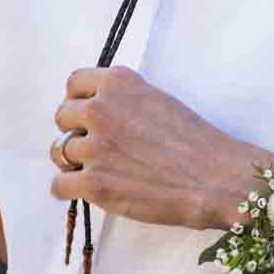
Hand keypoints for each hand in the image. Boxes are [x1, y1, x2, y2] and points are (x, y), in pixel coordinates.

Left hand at [48, 65, 251, 230]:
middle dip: (76, 131)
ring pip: (59, 151)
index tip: (88, 116)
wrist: (214, 178)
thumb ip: (123, 99)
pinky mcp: (94, 183)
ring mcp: (96, 147)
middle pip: (62, 116)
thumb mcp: (157, 99)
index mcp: (118, 83)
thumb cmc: (193, 141)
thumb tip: (93, 109)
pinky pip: (59, 185)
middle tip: (97, 146)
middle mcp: (101, 109)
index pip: (74, 83)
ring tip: (97, 169)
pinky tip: (88, 190)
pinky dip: (70, 190)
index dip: (79, 101)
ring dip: (73, 162)